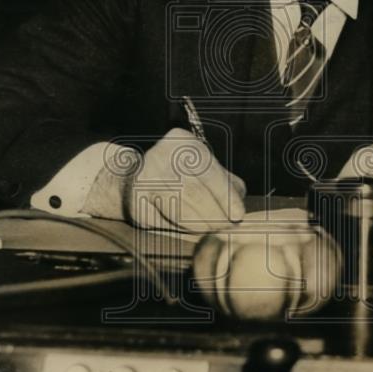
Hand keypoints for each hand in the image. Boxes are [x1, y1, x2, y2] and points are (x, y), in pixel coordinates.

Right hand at [124, 128, 246, 232]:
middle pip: (195, 191)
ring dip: (200, 224)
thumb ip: (226, 184)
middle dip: (215, 214)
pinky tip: (190, 229)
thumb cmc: (179, 175)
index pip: (209, 170)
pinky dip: (182, 228)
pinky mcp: (136, 198)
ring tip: (210, 229)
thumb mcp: (204, 170)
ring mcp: (146, 176)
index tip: (238, 215)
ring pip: (180, 208)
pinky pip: (164, 219)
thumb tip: (240, 207)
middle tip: (226, 227)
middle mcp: (162, 154)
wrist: (133, 179)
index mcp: (184, 142)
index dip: (226, 195)